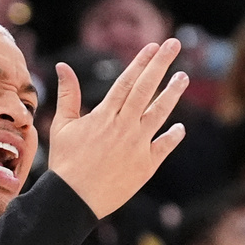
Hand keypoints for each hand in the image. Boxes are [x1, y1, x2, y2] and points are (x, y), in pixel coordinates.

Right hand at [47, 39, 188, 219]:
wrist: (73, 199)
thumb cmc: (65, 163)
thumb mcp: (61, 126)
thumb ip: (67, 95)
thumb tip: (62, 66)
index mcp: (104, 115)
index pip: (128, 81)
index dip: (142, 61)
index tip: (154, 46)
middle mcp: (124, 126)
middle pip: (146, 88)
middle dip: (161, 64)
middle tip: (174, 45)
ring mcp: (137, 145)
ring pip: (159, 113)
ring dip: (172, 93)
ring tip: (183, 77)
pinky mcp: (146, 165)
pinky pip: (163, 146)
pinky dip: (172, 136)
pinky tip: (180, 128)